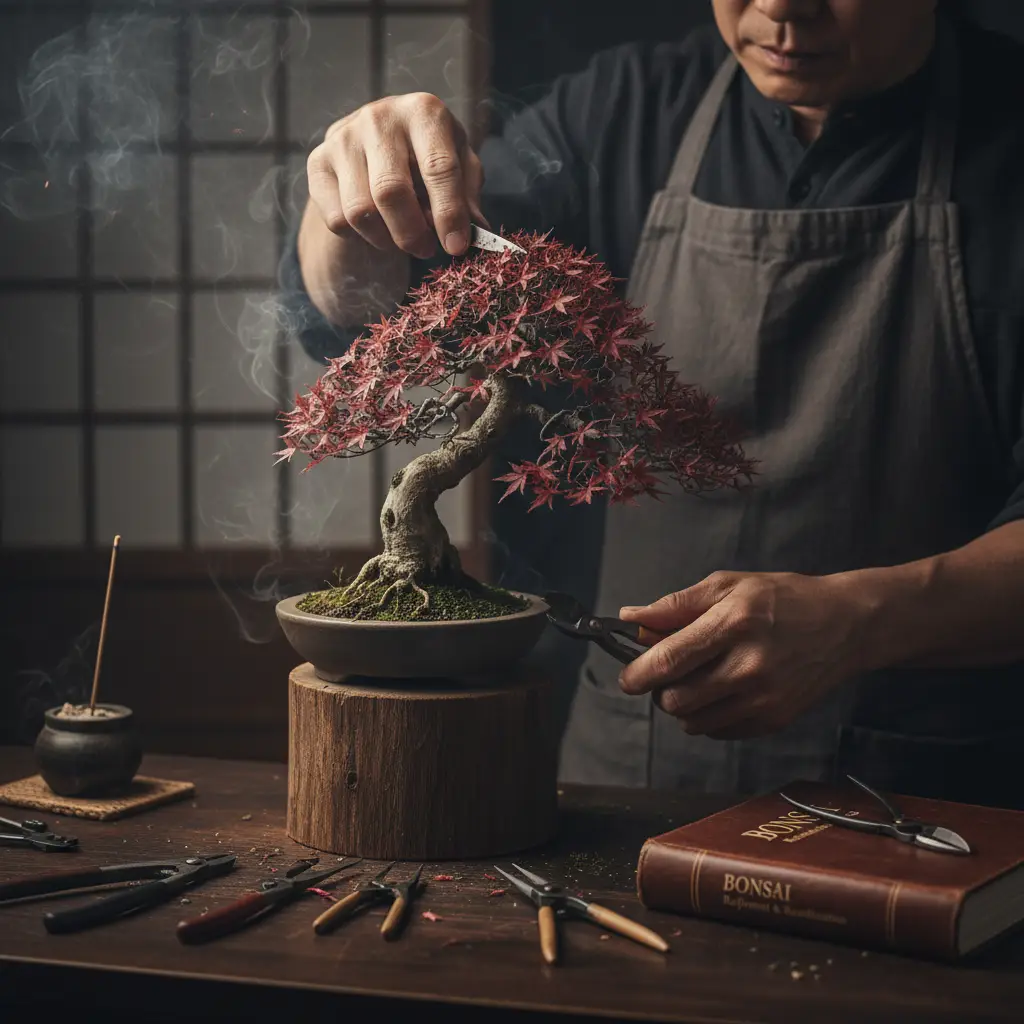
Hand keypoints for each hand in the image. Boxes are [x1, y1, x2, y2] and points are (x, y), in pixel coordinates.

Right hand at [306, 93, 487, 259]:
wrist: (377, 143)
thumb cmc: (429, 156)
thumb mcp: (459, 166)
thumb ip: (468, 196)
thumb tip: (477, 232)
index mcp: (424, 111)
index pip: (438, 167)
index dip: (449, 214)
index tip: (456, 247)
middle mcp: (379, 117)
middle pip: (390, 192)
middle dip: (412, 233)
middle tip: (426, 250)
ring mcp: (343, 137)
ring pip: (360, 212)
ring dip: (386, 240)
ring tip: (402, 239)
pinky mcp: (317, 161)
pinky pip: (337, 220)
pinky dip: (360, 237)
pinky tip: (375, 227)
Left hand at [617, 571, 872, 739]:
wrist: (846, 625)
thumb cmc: (784, 599)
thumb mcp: (728, 585)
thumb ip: (676, 606)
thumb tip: (632, 620)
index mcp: (733, 624)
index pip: (669, 661)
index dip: (637, 673)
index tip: (628, 677)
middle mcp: (748, 666)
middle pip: (675, 699)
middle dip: (660, 689)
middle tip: (668, 673)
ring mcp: (763, 698)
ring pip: (693, 721)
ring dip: (683, 704)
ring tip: (697, 679)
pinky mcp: (774, 719)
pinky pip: (718, 731)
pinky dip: (708, 717)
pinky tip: (721, 691)